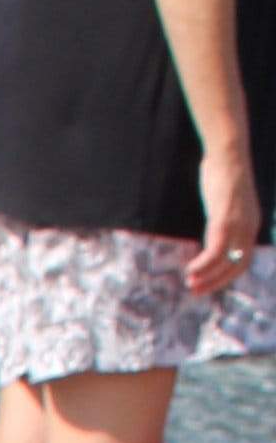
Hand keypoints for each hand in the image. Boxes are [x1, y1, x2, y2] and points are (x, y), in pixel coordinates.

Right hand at [186, 144, 263, 294]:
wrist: (228, 152)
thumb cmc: (224, 171)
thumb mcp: (228, 200)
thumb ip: (225, 217)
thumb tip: (214, 229)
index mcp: (252, 224)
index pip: (244, 260)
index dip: (226, 276)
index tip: (208, 284)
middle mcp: (249, 227)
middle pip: (237, 266)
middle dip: (216, 282)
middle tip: (195, 291)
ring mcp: (238, 224)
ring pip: (225, 262)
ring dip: (207, 277)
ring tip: (190, 283)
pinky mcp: (224, 220)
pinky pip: (214, 251)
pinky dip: (202, 265)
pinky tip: (190, 270)